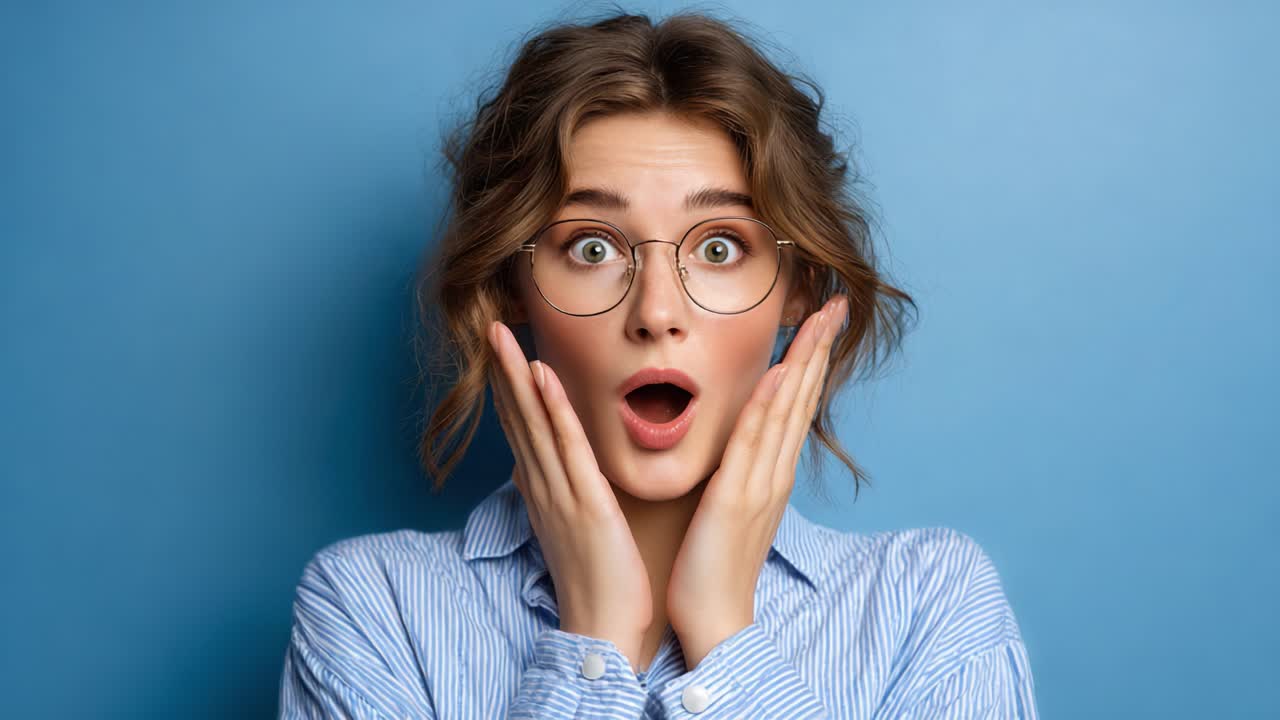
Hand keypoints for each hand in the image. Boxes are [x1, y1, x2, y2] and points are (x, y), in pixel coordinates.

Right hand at [486, 321, 652, 668]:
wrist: (605, 629)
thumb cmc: (599, 582)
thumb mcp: (572, 530)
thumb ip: (559, 495)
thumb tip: (540, 470)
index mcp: (543, 492)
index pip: (520, 430)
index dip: (508, 388)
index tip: (501, 350)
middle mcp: (542, 487)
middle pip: (516, 418)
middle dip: (501, 371)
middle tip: (488, 326)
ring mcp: (559, 493)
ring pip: (532, 423)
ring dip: (515, 376)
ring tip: (501, 335)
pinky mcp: (584, 503)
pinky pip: (565, 447)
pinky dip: (551, 408)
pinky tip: (541, 374)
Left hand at [665, 294, 849, 668]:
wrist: (713, 621)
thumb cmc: (713, 567)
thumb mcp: (729, 509)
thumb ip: (737, 473)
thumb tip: (738, 446)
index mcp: (770, 474)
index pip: (794, 405)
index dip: (809, 361)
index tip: (821, 321)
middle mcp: (774, 473)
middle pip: (802, 398)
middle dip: (819, 347)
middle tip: (837, 303)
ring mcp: (760, 484)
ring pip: (786, 410)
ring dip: (804, 361)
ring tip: (821, 319)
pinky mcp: (736, 499)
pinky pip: (754, 443)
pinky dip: (769, 405)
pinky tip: (779, 372)